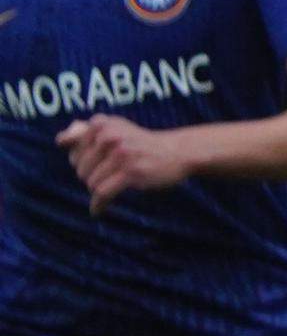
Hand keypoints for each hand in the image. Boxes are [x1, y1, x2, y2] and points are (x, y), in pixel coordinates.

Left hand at [56, 116, 191, 210]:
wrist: (178, 152)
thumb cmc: (142, 143)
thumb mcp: (115, 128)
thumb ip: (85, 131)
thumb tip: (60, 140)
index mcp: (101, 124)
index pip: (73, 152)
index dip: (84, 163)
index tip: (100, 165)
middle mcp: (109, 135)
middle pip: (80, 169)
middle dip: (92, 177)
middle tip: (112, 175)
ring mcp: (120, 153)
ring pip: (91, 182)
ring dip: (100, 189)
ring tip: (115, 185)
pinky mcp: (131, 172)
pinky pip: (102, 193)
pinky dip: (98, 205)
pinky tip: (97, 211)